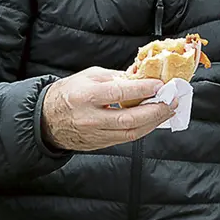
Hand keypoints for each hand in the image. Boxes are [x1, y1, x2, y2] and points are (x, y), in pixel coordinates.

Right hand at [41, 67, 175, 151]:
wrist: (47, 119)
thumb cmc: (69, 93)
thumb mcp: (89, 76)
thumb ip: (116, 77)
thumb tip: (142, 76)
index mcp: (86, 96)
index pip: (119, 93)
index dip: (142, 90)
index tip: (160, 84)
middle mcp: (91, 118)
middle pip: (129, 119)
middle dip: (155, 111)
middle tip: (172, 101)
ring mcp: (95, 134)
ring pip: (131, 133)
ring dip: (154, 122)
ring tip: (168, 111)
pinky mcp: (99, 144)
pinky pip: (125, 138)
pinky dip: (143, 129)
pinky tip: (153, 120)